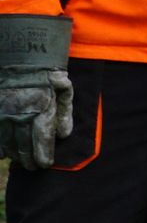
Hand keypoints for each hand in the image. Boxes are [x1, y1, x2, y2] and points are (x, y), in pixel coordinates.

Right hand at [0, 15, 72, 170]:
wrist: (21, 55)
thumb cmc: (47, 73)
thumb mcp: (64, 90)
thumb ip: (65, 113)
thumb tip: (64, 135)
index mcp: (40, 110)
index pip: (42, 141)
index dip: (43, 156)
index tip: (44, 164)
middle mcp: (20, 114)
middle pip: (23, 145)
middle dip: (28, 159)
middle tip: (33, 167)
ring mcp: (4, 113)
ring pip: (6, 142)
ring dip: (13, 154)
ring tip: (19, 161)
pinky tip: (2, 152)